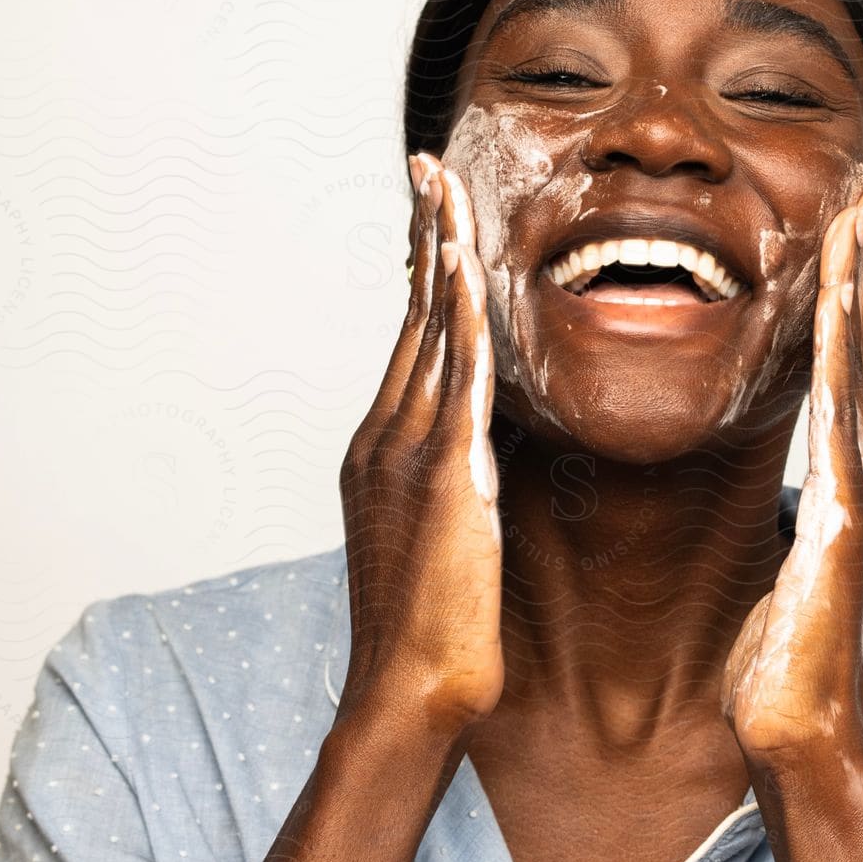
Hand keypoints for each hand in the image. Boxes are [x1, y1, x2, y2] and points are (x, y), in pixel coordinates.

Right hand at [335, 150, 502, 737]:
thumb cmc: (431, 632)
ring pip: (426, 331)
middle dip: (421, 237)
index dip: (422, 275)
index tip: (433, 220)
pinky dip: (456, 315)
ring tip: (444, 188)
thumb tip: (477, 459)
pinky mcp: (442, 474)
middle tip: (428, 169)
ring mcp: (406, 452)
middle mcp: (385, 437)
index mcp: (385, 450)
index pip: (409, 342)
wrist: (410, 691)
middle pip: (410, 316)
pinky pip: (452, 376)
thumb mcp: (440, 539)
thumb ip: (453, 486)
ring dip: (437, 253)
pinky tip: (466, 267)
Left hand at [720, 180, 862, 770]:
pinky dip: (846, 351)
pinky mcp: (848, 519)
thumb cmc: (788, 674)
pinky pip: (845, 414)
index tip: (850, 245)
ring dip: (858, 291)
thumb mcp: (792, 582)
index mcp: (861, 496)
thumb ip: (805, 536)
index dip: (854, 308)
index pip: (857, 382)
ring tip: (858, 220)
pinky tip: (839, 301)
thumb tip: (799, 520)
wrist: (806, 743)